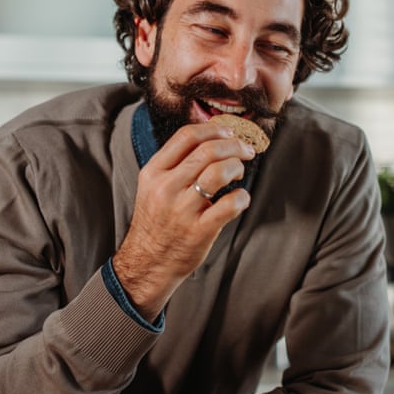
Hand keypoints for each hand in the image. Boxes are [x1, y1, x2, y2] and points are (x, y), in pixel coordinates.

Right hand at [112, 122, 255, 318]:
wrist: (147, 263)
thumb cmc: (156, 223)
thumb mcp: (152, 187)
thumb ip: (175, 165)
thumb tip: (211, 140)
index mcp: (153, 172)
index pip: (187, 136)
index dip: (214, 129)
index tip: (229, 133)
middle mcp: (166, 188)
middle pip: (207, 151)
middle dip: (234, 145)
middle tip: (246, 151)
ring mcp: (182, 210)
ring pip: (219, 172)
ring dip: (237, 167)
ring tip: (239, 174)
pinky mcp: (199, 231)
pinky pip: (229, 205)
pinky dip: (242, 197)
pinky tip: (241, 199)